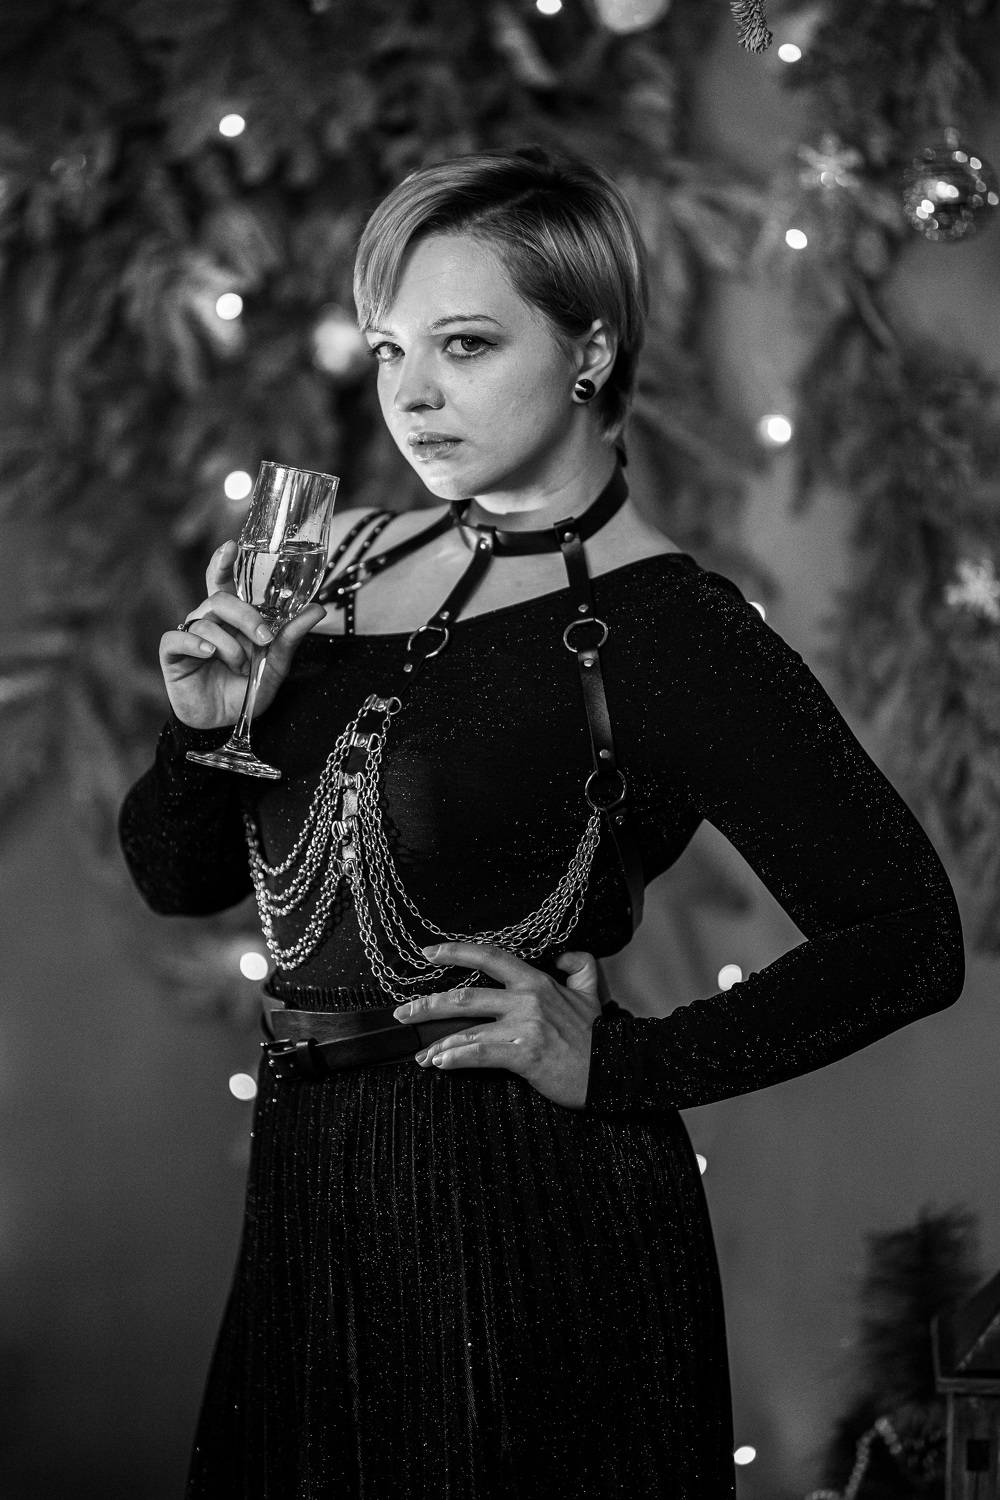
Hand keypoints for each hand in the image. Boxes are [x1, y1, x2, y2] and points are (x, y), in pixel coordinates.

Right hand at [159, 539, 327, 728]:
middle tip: (264, 638)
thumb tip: (318, 609)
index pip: (222, 582)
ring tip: (240, 667)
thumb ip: (290, 637)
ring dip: (229, 645)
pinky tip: (211, 654)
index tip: (231, 546)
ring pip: (204, 619)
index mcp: (231, 619)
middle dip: (245, 615)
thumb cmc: (246, 691)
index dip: (222, 562)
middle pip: (219, 599)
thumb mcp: (275, 665)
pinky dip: (197, 642)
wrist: (224, 726)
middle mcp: (209, 622)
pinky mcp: (172, 654)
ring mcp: (189, 635)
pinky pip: (178, 637)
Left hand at [393, 942, 603, 1110]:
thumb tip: (562, 954)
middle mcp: (527, 998)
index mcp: (537, 981)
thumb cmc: (598, 1035)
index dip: (455, 951)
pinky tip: (440, 1063)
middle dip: (427, 1004)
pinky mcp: (524, 1054)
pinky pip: (480, 1054)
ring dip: (438, 1043)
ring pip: (467, 1029)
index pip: (489, 957)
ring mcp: (524, 1026)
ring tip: (422, 1055)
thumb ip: (578, 966)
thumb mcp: (591, 991)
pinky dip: (455, 1058)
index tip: (427, 953)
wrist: (616, 1068)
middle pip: (464, 996)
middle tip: (404, 1013)